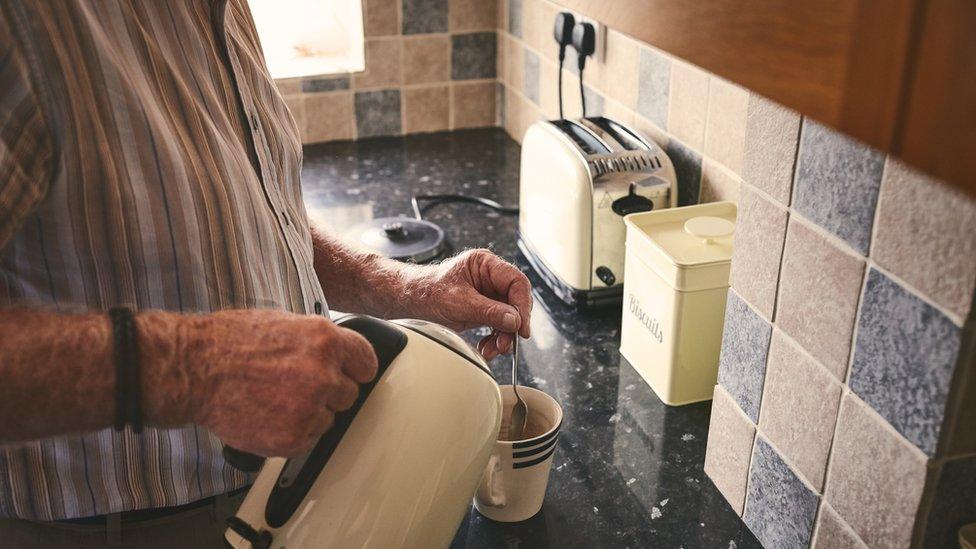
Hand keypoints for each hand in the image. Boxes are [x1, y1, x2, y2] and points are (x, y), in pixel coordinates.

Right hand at [143, 310, 377, 456]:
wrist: (194, 369)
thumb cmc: (230, 341)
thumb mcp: (285, 323)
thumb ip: (319, 342)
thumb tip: (341, 354)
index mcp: (325, 341)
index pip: (367, 362)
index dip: (356, 369)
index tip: (352, 374)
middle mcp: (323, 374)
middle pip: (349, 394)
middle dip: (329, 392)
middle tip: (297, 386)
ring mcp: (309, 409)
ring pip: (329, 419)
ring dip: (311, 413)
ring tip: (277, 399)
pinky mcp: (292, 438)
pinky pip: (309, 440)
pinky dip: (293, 432)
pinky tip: (269, 415)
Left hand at [414, 249, 531, 359]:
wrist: (407, 302)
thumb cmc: (426, 292)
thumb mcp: (457, 302)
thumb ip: (488, 311)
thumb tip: (514, 321)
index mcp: (484, 264)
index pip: (516, 282)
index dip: (522, 305)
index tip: (520, 327)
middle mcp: (489, 277)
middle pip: (515, 301)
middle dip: (511, 325)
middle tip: (506, 344)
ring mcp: (487, 294)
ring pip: (508, 317)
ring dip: (503, 336)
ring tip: (494, 349)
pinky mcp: (482, 310)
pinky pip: (498, 325)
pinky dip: (495, 339)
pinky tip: (486, 347)